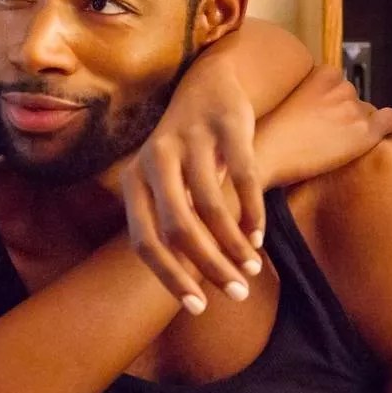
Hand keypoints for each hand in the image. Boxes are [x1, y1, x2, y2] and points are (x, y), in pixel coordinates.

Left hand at [121, 61, 263, 315]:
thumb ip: (168, 225)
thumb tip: (186, 283)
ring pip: (212, 206)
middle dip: (209, 267)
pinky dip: (253, 212)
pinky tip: (258, 236)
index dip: (170, 277)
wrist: (207, 85)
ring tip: (251, 267)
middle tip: (237, 293)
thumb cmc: (184, 152)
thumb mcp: (162, 184)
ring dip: (235, 244)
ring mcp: (190, 140)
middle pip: (178, 228)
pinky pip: (244, 176)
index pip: (144, 240)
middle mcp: (155, 159)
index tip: (198, 307)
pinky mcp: (226, 126)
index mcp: (133, 180)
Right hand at [254, 65, 391, 187]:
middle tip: (324, 135)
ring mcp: (353, 109)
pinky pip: (390, 121)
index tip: (317, 117)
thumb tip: (319, 106)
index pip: (338, 83)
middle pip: (353, 99)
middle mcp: (341, 87)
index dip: (329, 103)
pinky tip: (372, 139)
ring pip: (368, 113)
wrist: (264, 156)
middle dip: (343, 114)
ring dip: (356, 126)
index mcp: (321, 73)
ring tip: (335, 145)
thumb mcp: (281, 98)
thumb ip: (305, 94)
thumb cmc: (265, 134)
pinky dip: (387, 128)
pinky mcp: (365, 133)